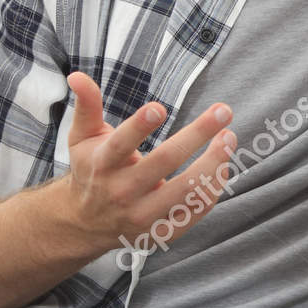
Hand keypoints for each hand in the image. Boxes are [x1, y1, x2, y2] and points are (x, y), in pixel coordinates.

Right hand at [61, 72, 237, 254]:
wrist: (83, 223)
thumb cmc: (91, 170)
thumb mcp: (82, 137)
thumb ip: (87, 106)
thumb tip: (78, 75)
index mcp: (102, 164)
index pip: (121, 144)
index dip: (139, 126)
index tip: (159, 108)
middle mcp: (121, 191)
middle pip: (164, 161)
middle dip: (198, 134)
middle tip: (223, 110)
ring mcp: (141, 215)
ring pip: (186, 190)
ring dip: (213, 163)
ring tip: (229, 138)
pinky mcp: (158, 232)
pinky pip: (193, 213)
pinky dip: (212, 190)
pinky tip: (223, 167)